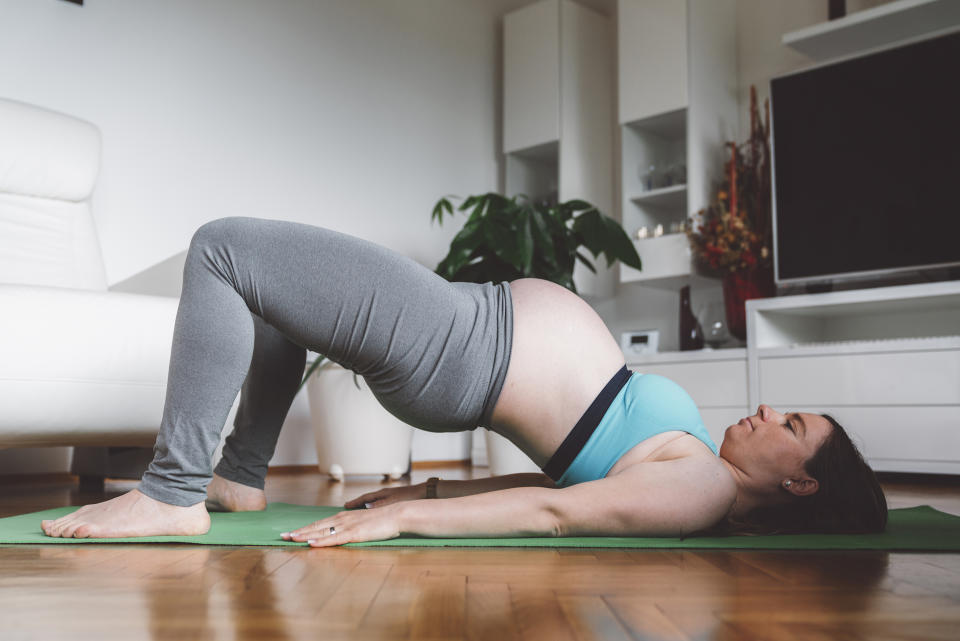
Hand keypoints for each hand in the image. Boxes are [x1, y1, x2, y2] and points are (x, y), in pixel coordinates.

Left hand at [280, 504, 402, 546]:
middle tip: (282, 536)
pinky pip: (334, 539)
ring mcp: (348, 526)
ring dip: (305, 535)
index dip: (305, 528)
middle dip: (299, 531)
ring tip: (291, 539)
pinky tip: (312, 543)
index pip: (320, 523)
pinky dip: (321, 541)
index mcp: (344, 517)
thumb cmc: (382, 520)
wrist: (397, 515)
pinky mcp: (354, 533)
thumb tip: (343, 531)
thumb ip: (351, 526)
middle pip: (316, 526)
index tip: (291, 532)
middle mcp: (342, 519)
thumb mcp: (363, 522)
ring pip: (322, 531)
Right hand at [344, 483, 425, 508]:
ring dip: (365, 505)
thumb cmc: (408, 497)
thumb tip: (366, 508)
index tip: (346, 506)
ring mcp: (389, 497)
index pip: (364, 498)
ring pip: (373, 501)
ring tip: (358, 511)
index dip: (354, 502)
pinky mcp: (394, 500)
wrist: (423, 492)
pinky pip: (379, 503)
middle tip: (348, 507)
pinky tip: (374, 512)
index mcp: (381, 494)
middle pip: (366, 499)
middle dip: (357, 503)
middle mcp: (383, 494)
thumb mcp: (393, 502)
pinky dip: (374, 507)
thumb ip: (379, 505)